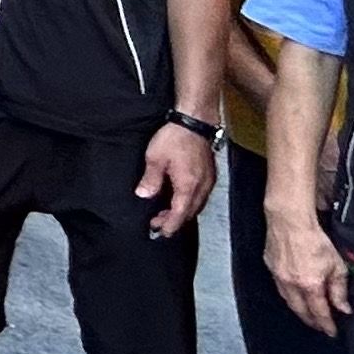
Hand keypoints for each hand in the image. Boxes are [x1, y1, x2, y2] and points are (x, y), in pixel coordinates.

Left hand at [135, 121, 214, 237]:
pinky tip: (179, 198)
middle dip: (174, 220)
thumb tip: (144, 195)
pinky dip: (189, 201)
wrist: (194, 120)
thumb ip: (150, 180)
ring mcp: (208, 180)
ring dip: (182, 211)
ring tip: (166, 212)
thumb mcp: (155, 158)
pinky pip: (200, 195)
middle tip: (158, 223)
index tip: (160, 232)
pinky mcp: (209, 173)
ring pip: (196, 205)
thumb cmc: (175, 137)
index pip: (180, 214)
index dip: (170, 225)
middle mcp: (202, 186)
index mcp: (188, 186)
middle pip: (189, 212)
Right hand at [265, 196, 349, 332]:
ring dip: (299, 309)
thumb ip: (340, 290)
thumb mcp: (337, 265)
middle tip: (320, 326)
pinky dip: (288, 294)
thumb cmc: (314, 238)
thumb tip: (343, 308)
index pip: (319, 313)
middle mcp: (291, 285)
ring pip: (288, 300)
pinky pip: (279, 287)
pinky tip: (294, 292)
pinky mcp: (270, 266)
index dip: (326, 325)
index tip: (331, 332)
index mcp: (309, 285)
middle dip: (311, 321)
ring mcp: (278, 276)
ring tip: (307, 313)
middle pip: (301, 311)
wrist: (290, 220)